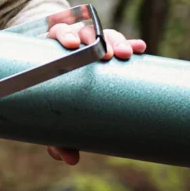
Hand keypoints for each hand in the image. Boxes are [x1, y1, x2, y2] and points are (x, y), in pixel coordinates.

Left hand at [44, 21, 146, 165]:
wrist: (52, 83)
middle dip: (96, 40)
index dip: (65, 35)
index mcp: (51, 47)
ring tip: (127, 54)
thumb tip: (70, 158)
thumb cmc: (48, 99)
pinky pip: (121, 44)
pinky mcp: (108, 50)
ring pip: (105, 35)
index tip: (72, 45)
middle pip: (84, 32)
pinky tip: (141, 48)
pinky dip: (131, 45)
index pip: (57, 32)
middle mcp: (73, 41)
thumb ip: (56, 135)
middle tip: (106, 55)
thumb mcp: (49, 116)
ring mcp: (92, 43)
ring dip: (117, 41)